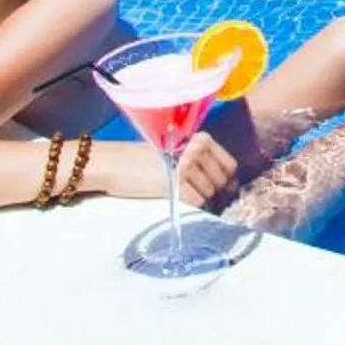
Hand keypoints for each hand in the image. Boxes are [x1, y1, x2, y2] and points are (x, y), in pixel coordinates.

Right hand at [89, 135, 237, 203]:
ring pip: (210, 193)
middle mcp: (196, 150)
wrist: (115, 163)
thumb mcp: (176, 151)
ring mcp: (187, 166)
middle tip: (204, 199)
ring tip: (186, 197)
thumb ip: (200, 160)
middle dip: (217, 194)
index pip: (230, 164)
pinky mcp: (176, 184)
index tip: (226, 191)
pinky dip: (192, 206)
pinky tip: (181, 202)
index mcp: (200, 138)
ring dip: (202, 200)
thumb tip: (226, 183)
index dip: (229, 180)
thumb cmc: (144, 158)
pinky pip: (196, 201)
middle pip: (221, 181)